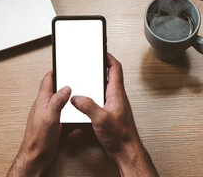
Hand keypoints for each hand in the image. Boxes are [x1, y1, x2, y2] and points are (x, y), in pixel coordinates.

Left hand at [7, 71, 70, 176]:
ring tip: (75, 102)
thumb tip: (65, 88)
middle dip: (65, 86)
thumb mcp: (50, 116)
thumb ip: (57, 100)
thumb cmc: (38, 139)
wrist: (35, 157)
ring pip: (60, 104)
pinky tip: (73, 122)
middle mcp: (44, 106)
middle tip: (73, 82)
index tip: (62, 65)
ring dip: (68, 103)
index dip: (55, 71)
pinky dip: (70, 117)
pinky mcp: (53, 125)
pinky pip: (63, 117)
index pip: (47, 80)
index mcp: (42, 101)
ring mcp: (48, 116)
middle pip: (55, 91)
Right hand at [70, 53, 158, 176]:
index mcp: (116, 93)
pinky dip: (88, 108)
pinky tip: (82, 116)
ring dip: (91, 90)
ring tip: (82, 89)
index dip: (108, 57)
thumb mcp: (100, 119)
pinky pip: (97, 106)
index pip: (115, 68)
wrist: (126, 151)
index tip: (101, 51)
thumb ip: (87, 106)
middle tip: (89, 65)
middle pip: (108, 77)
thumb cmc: (121, 136)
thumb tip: (76, 98)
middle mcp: (115, 98)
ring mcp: (112, 106)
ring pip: (101, 92)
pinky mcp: (108, 115)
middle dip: (97, 71)